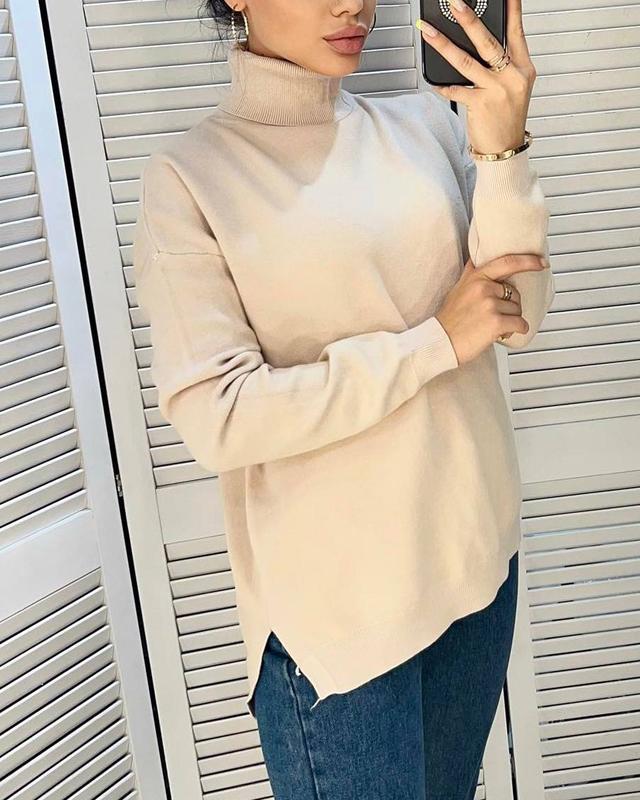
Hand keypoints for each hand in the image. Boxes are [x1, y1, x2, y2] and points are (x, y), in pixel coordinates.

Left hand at [417, 0, 535, 153]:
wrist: (505, 150)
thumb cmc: (507, 119)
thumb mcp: (515, 88)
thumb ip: (505, 66)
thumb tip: (481, 45)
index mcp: (524, 69)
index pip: (517, 32)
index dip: (512, 10)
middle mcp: (511, 77)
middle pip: (488, 42)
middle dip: (469, 20)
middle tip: (455, 4)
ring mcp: (496, 91)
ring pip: (466, 61)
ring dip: (444, 45)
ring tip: (429, 32)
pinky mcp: (480, 105)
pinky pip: (456, 90)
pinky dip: (443, 85)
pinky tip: (434, 80)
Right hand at [435, 253, 546, 363]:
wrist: (439, 341)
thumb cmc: (448, 320)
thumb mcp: (457, 289)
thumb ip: (471, 274)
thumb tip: (477, 260)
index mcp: (475, 277)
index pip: (507, 262)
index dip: (528, 261)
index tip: (541, 262)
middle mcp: (483, 287)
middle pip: (514, 293)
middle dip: (510, 306)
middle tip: (495, 316)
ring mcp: (489, 304)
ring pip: (517, 310)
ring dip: (511, 320)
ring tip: (493, 326)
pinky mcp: (495, 322)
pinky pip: (519, 324)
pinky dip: (516, 330)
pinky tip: (504, 333)